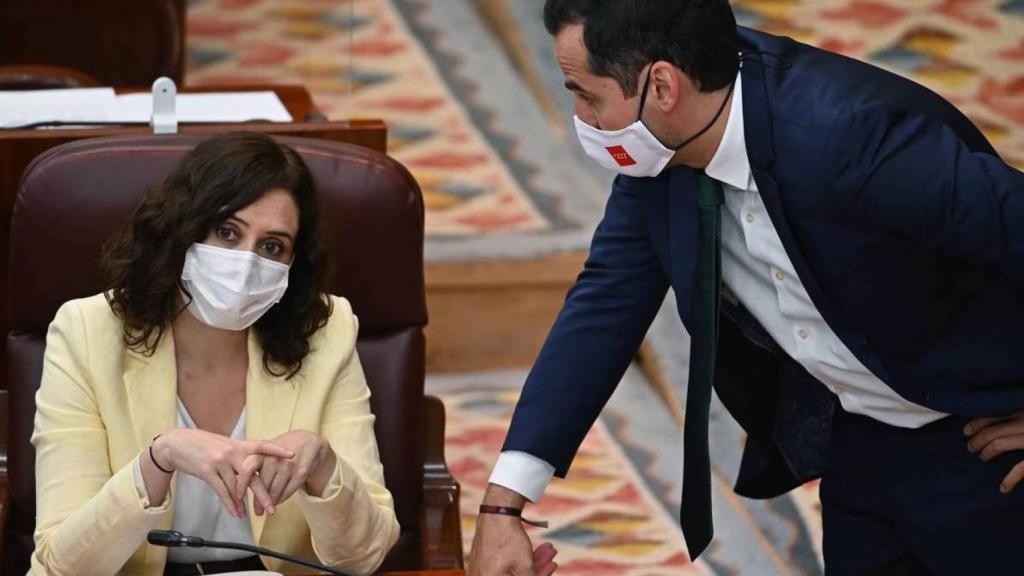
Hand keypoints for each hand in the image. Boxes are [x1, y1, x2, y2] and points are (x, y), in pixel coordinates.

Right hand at [153, 428, 293, 516]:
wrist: (178, 443)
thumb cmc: (205, 445)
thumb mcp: (225, 444)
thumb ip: (241, 454)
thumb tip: (256, 467)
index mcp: (239, 444)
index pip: (262, 445)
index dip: (277, 450)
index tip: (291, 456)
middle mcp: (232, 452)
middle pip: (253, 475)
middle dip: (264, 493)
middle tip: (273, 508)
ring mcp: (220, 462)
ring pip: (237, 487)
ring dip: (244, 504)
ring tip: (251, 516)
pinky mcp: (207, 471)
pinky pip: (222, 491)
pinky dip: (230, 504)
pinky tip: (236, 513)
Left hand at [245, 429, 334, 514]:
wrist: (310, 441)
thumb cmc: (284, 447)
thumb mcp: (268, 450)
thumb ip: (255, 465)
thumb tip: (239, 486)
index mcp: (263, 451)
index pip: (248, 468)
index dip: (241, 484)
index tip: (238, 497)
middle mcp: (275, 458)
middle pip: (262, 485)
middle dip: (258, 501)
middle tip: (257, 512)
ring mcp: (288, 466)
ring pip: (275, 492)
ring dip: (270, 503)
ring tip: (266, 510)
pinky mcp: (300, 473)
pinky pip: (288, 492)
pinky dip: (282, 499)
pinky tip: (279, 501)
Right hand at [469, 484, 556, 575]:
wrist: (496, 512)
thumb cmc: (508, 540)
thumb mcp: (525, 567)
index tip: (550, 568)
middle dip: (538, 570)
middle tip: (552, 562)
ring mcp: (482, 571)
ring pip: (512, 571)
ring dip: (533, 564)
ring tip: (549, 552)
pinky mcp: (484, 561)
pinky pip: (506, 565)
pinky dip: (521, 560)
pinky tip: (540, 551)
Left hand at [965, 410, 1023, 491]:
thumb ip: (1018, 418)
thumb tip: (995, 424)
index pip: (994, 415)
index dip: (977, 423)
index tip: (966, 431)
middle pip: (993, 431)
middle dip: (977, 440)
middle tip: (970, 448)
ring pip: (999, 444)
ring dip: (987, 452)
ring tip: (982, 458)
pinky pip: (1020, 468)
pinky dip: (1010, 479)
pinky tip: (1003, 488)